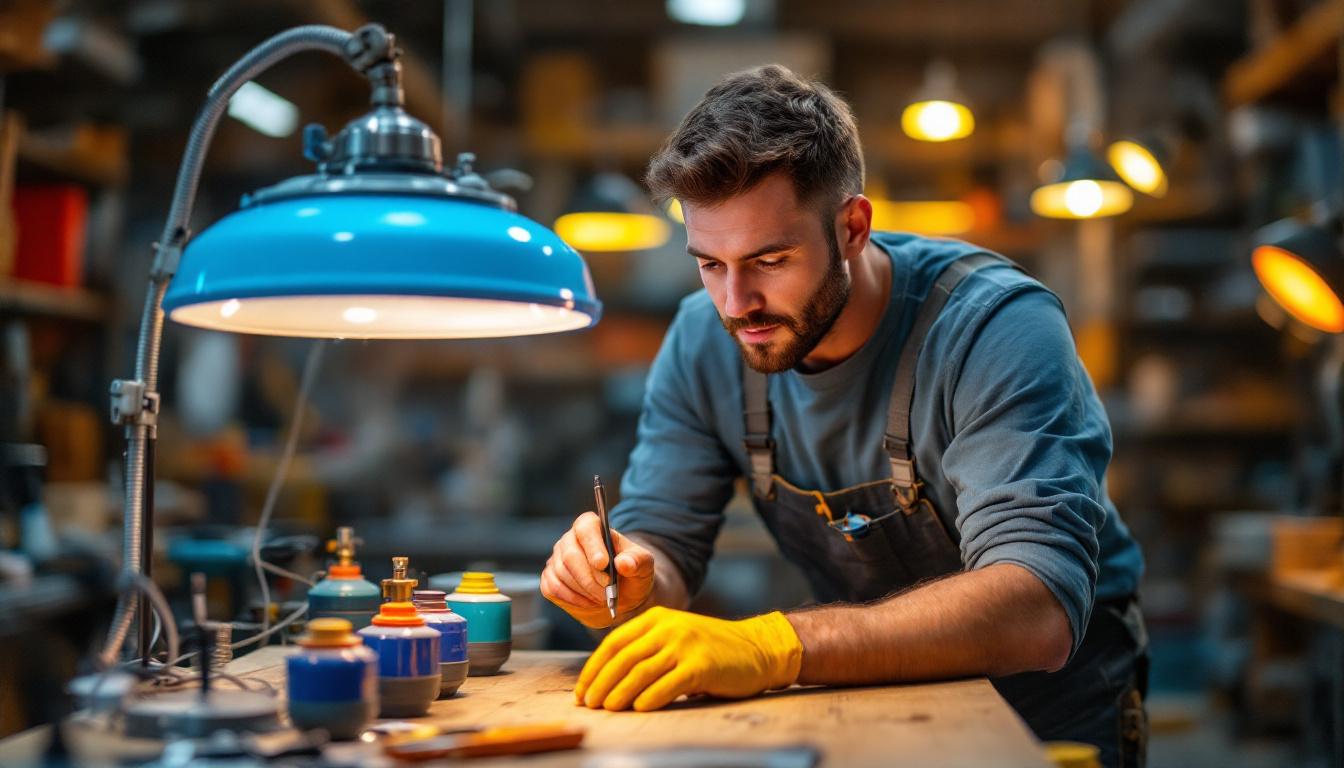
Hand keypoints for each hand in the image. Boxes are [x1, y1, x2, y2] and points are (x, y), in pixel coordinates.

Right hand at [541, 512, 655, 627]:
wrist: (621, 598)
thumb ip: (637, 561)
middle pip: (570, 555)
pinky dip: (572, 599)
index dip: (592, 546)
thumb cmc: (632, 575)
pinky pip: (553, 588)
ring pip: (561, 574)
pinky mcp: (550, 579)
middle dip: (589, 578)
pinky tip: (588, 602)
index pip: (586, 528)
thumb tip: (624, 563)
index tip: (603, 564)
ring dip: (584, 590)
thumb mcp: (643, 566)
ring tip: (602, 597)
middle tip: (607, 592)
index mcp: (593, 527)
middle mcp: (571, 539)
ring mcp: (557, 559)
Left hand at [573, 606, 802, 711]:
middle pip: (623, 658)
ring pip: (640, 672)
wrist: (758, 648)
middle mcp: (668, 627)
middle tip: (589, 703)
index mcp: (657, 618)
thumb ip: (647, 649)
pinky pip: (667, 685)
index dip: (594, 668)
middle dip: (601, 682)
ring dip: (619, 693)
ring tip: (608, 709)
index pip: (614, 643)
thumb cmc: (712, 649)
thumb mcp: (676, 636)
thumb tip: (608, 679)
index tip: (582, 690)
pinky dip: (649, 698)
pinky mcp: (701, 665)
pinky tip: (638, 708)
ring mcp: (685, 645)